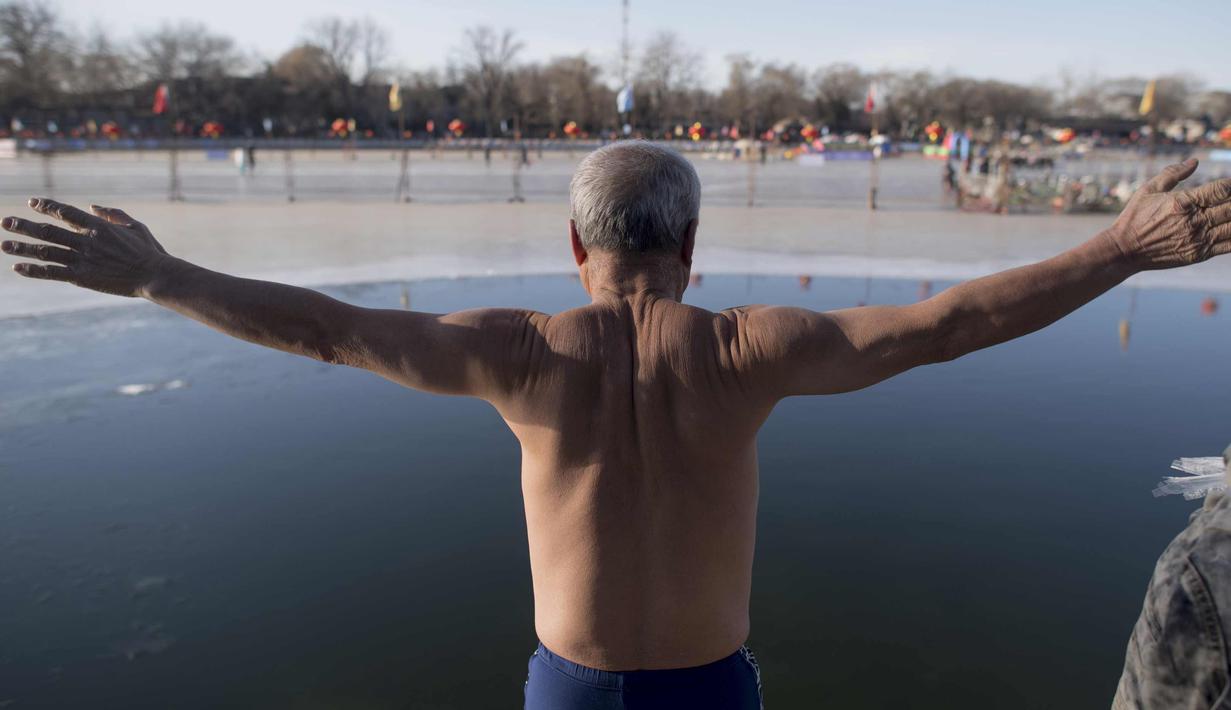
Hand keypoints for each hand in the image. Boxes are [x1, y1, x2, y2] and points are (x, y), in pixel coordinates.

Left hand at [1, 198, 168, 296]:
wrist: (154, 275)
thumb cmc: (149, 251)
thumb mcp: (135, 226)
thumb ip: (113, 214)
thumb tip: (92, 206)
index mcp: (98, 226)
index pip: (65, 212)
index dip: (46, 206)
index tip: (32, 202)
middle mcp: (86, 241)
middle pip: (48, 231)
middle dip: (24, 226)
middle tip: (5, 222)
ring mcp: (82, 259)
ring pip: (45, 251)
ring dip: (22, 247)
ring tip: (4, 244)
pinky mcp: (82, 277)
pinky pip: (52, 273)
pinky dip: (34, 270)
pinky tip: (18, 267)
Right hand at [1109, 159, 1230, 269]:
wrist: (1124, 251)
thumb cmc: (1134, 218)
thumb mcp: (1148, 190)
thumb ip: (1172, 173)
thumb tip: (1194, 161)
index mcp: (1183, 202)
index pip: (1221, 189)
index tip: (1230, 185)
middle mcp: (1194, 221)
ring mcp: (1198, 239)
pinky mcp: (1200, 254)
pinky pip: (1229, 245)